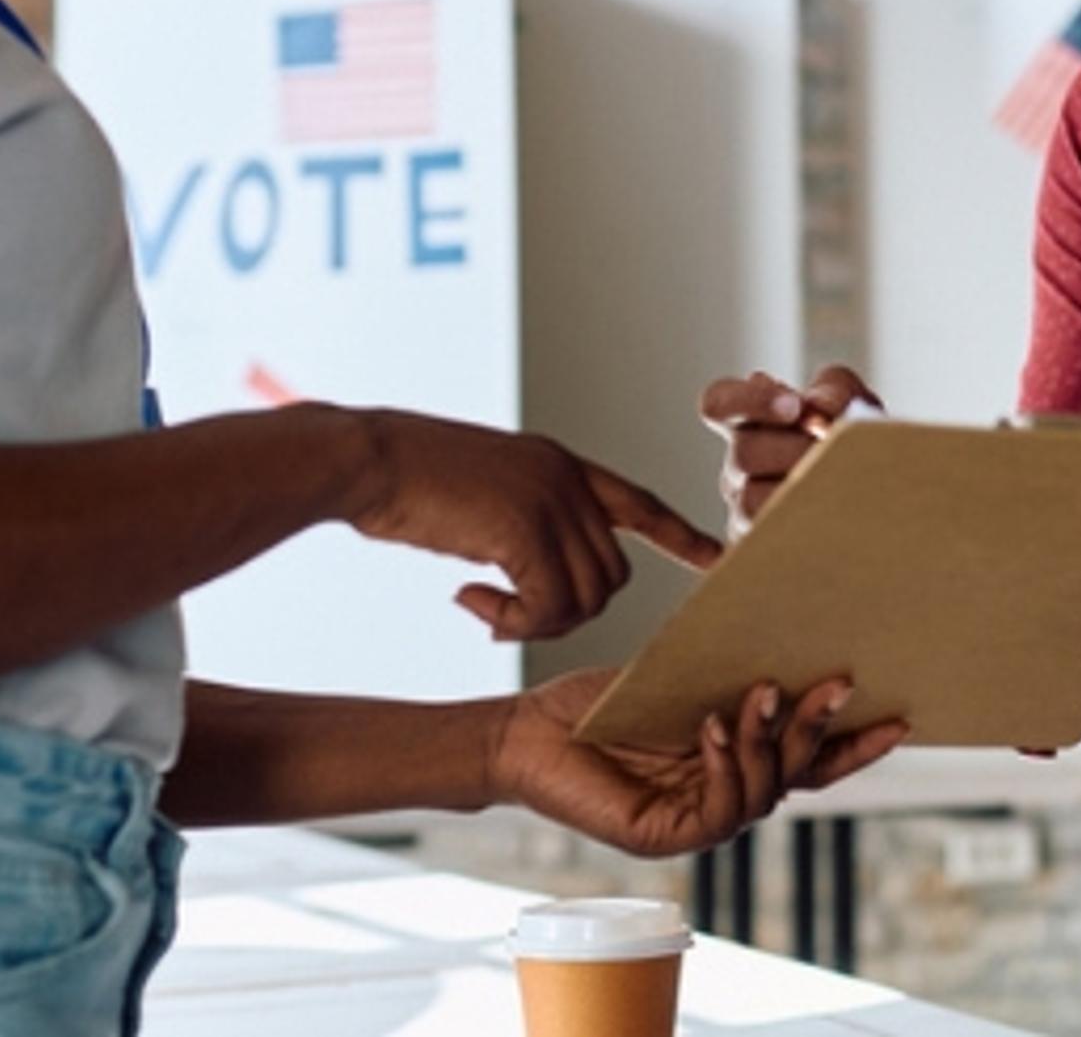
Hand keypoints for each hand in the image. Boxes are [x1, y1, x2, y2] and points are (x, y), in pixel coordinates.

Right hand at [342, 413, 721, 641]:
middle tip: (508, 613)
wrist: (365, 458)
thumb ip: (521, 517)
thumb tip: (532, 571)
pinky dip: (515, 621)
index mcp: (560, 464)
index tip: (715, 559)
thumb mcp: (482, 488)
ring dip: (538, 621)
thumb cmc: (406, 478)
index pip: (640, 503)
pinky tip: (470, 602)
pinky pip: (549, 605)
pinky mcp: (524, 529)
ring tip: (486, 609)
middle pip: (611, 573)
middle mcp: (566, 479)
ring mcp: (549, 501)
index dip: (678, 536)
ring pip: (586, 596)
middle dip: (569, 609)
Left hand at [491, 671, 907, 858]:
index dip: (853, 745)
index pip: (807, 761)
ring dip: (770, 741)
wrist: (526, 730)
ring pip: (762, 793)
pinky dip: (724, 767)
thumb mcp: (681, 681)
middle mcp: (721, 797)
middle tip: (841, 684)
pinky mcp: (660, 835)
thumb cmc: (597, 706)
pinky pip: (715, 813)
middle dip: (821, 730)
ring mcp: (693, 821)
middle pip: (796, 776)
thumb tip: (792, 646)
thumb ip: (732, 680)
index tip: (900, 717)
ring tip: (764, 692)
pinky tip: (716, 728)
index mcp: (733, 763)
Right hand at [700, 365, 881, 528]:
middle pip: (743, 452)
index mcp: (751, 425)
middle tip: (836, 452)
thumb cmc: (859, 444)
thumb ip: (834, 391)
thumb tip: (817, 407)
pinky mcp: (761, 549)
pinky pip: (766, 541)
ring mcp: (744, 511)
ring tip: (842, 484)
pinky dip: (801, 527)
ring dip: (803, 490)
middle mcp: (740, 468)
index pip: (719, 403)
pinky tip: (831, 517)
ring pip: (753, 502)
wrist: (881, 497)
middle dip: (797, 448)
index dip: (747, 400)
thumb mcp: (854, 403)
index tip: (794, 406)